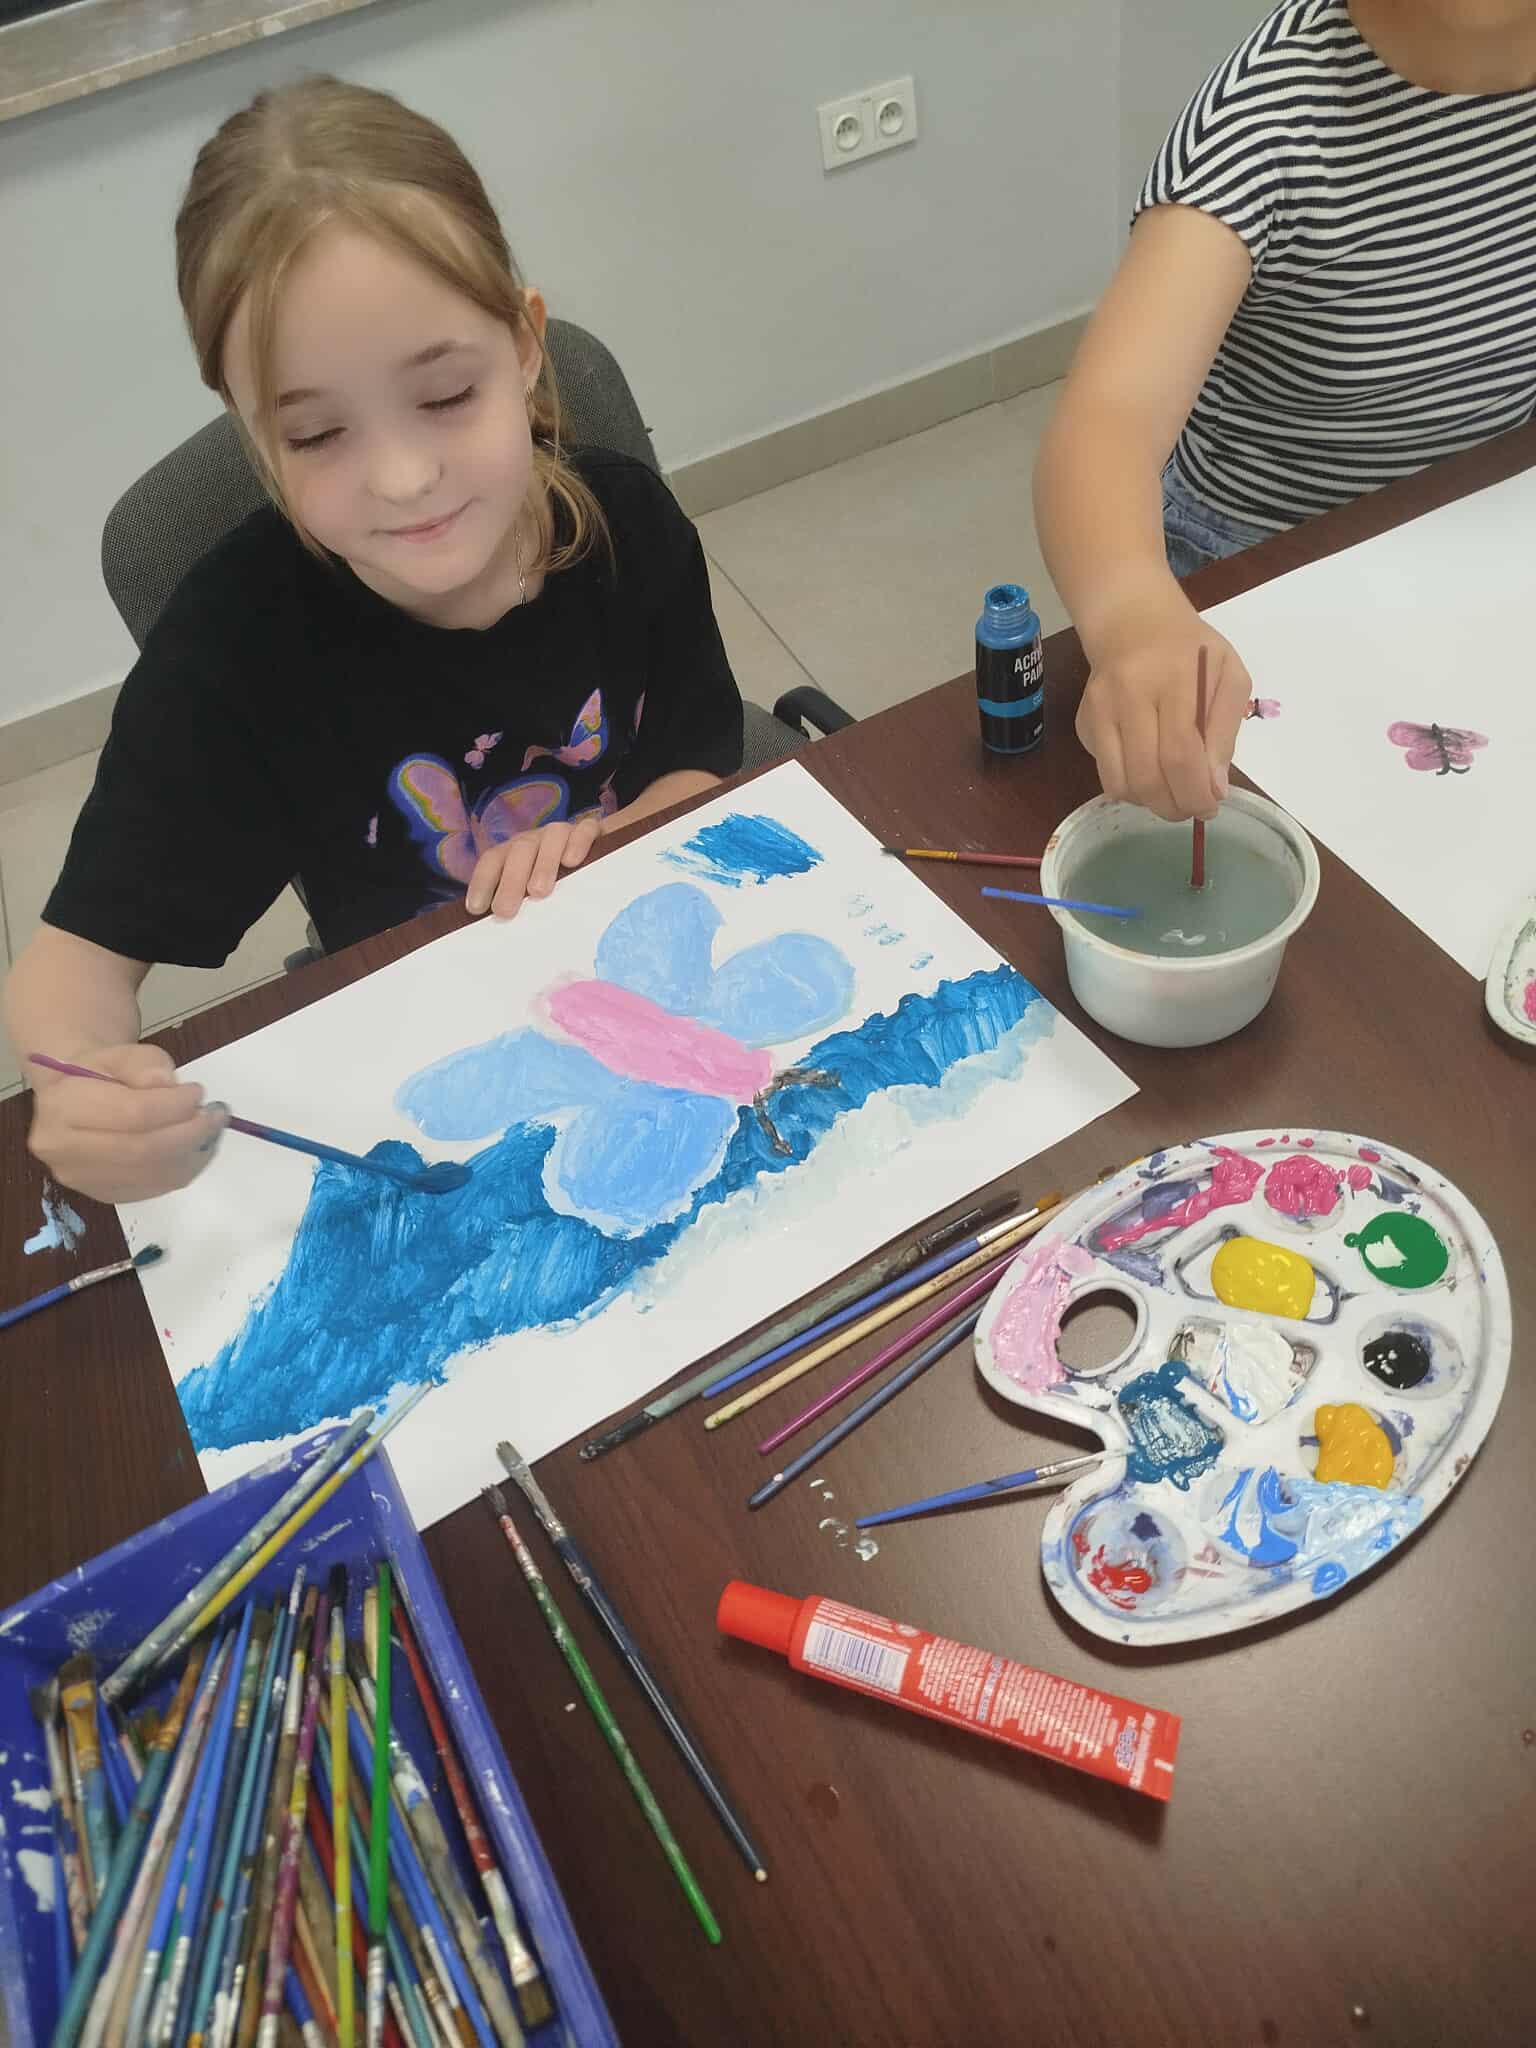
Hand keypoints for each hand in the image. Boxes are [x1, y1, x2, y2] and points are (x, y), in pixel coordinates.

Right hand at [25, 1043, 226, 1203]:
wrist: (76, 1100)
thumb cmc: (101, 1073)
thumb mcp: (122, 1054)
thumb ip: (145, 1064)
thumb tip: (166, 1084)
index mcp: (61, 1107)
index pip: (131, 1113)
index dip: (174, 1105)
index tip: (197, 1092)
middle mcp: (63, 1150)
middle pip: (143, 1150)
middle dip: (190, 1132)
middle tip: (215, 1115)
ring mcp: (82, 1179)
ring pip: (153, 1174)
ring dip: (194, 1153)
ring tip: (211, 1129)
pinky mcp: (104, 1195)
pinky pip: (156, 1188)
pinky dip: (185, 1168)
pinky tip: (196, 1148)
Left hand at [465, 813, 605, 919]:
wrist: (598, 853)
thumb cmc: (560, 883)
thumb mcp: (533, 895)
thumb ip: (519, 907)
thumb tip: (500, 937)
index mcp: (515, 854)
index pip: (493, 860)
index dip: (482, 881)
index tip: (476, 909)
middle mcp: (536, 840)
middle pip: (519, 852)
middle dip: (510, 881)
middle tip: (505, 911)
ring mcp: (563, 833)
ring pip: (551, 838)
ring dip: (543, 864)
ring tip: (539, 892)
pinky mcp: (591, 830)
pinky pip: (584, 830)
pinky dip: (577, 842)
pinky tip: (573, 861)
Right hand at [1076, 597, 1252, 820]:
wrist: (1132, 621)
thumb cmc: (1190, 650)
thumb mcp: (1229, 676)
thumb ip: (1224, 731)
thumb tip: (1214, 788)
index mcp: (1172, 679)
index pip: (1180, 752)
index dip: (1195, 791)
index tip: (1210, 807)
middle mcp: (1128, 695)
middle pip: (1146, 775)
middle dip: (1173, 806)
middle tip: (1192, 810)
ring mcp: (1098, 711)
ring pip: (1119, 783)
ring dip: (1150, 803)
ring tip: (1172, 796)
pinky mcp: (1083, 723)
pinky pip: (1105, 773)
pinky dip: (1131, 787)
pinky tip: (1149, 772)